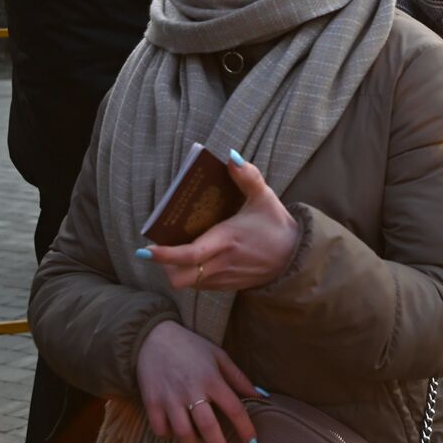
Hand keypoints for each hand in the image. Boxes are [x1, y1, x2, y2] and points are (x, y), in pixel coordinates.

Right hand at [136, 320, 259, 442]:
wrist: (154, 337)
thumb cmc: (191, 347)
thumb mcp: (219, 356)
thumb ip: (239, 378)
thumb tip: (262, 396)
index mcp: (211, 378)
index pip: (234, 408)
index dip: (246, 429)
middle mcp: (191, 390)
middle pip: (208, 427)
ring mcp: (169, 398)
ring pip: (183, 433)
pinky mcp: (151, 402)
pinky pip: (161, 430)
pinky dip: (170, 437)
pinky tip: (178, 433)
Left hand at [145, 153, 299, 291]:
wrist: (295, 258)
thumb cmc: (277, 226)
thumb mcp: (264, 198)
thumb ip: (247, 176)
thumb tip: (231, 156)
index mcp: (226, 240)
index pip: (188, 254)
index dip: (164, 255)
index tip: (146, 249)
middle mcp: (220, 263)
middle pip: (178, 277)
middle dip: (165, 266)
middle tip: (163, 249)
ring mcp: (223, 278)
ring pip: (187, 283)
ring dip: (177, 270)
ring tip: (180, 251)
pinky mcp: (227, 286)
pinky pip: (200, 285)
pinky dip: (192, 274)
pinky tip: (199, 259)